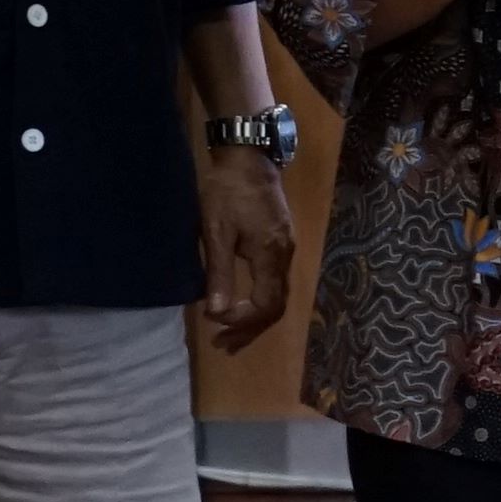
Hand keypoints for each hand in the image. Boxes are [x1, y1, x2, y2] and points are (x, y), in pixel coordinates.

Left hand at [198, 130, 296, 350]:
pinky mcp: (281, 243)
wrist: (249, 157)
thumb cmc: (228, 192)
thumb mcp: (216, 231)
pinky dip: (258, 301)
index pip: (265, 305)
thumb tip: (216, 312)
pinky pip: (275, 284)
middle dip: (249, 329)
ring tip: (228, 334)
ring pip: (277, 297)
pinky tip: (240, 304)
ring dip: (254, 319)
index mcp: (271, 255)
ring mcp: (286, 250)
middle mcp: (285, 257)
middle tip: (221, 344)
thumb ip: (219, 272)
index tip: (214, 322)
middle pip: (276, 307)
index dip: (241, 321)